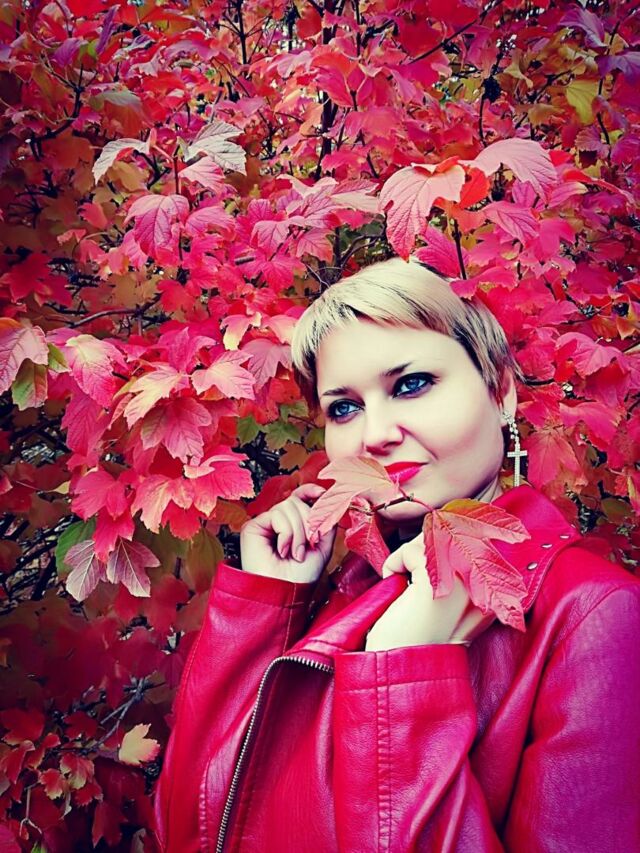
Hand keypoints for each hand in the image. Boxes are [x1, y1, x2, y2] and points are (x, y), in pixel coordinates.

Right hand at [239, 483, 337, 583]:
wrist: (284, 594)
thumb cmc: (301, 577)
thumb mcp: (322, 547)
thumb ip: (326, 524)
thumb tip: (327, 501)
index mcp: (293, 525)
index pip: (299, 498)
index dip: (309, 491)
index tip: (322, 492)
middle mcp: (278, 522)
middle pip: (297, 501)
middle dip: (308, 523)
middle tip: (307, 547)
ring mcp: (266, 524)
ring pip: (289, 506)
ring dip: (298, 532)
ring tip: (295, 553)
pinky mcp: (253, 527)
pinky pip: (277, 514)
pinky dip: (286, 532)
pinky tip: (282, 550)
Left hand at [365, 531, 491, 650]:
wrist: (393, 668)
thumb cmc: (414, 635)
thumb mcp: (445, 600)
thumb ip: (456, 569)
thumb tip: (445, 526)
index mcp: (493, 599)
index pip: (481, 544)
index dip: (449, 539)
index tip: (427, 556)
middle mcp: (485, 593)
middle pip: (460, 535)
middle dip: (429, 545)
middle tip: (409, 568)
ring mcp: (462, 588)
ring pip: (436, 538)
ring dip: (411, 554)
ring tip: (403, 580)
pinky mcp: (435, 587)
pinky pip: (413, 550)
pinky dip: (396, 561)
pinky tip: (393, 581)